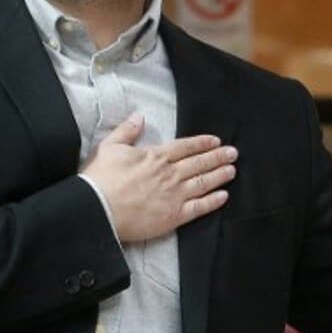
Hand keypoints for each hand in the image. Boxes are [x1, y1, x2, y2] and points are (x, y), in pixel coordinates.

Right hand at [80, 112, 236, 242]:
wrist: (98, 209)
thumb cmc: (100, 179)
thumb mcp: (109, 147)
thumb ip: (127, 131)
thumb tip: (139, 116)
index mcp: (155, 157)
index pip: (185, 147)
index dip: (202, 143)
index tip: (215, 141)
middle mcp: (169, 174)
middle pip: (199, 163)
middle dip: (218, 157)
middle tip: (233, 153)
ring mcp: (174, 195)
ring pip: (203, 182)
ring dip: (220, 176)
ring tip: (232, 170)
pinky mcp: (174, 216)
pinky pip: (199, 207)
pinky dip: (213, 201)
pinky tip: (224, 196)